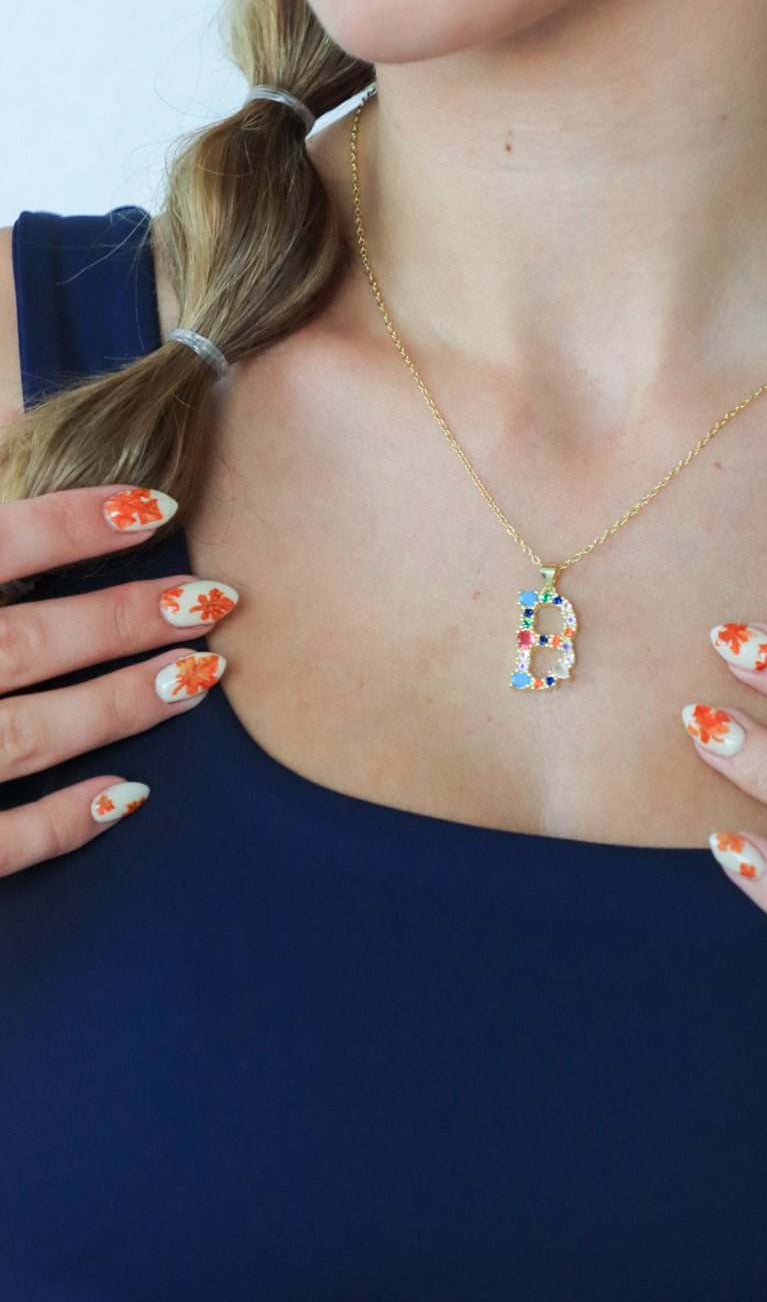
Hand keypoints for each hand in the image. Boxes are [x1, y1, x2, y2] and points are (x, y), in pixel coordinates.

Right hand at [0, 486, 234, 873]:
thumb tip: (13, 460)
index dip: (74, 523)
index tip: (160, 509)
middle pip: (27, 643)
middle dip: (124, 619)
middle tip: (211, 599)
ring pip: (28, 735)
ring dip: (118, 706)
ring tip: (199, 676)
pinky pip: (0, 841)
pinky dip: (64, 821)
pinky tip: (129, 794)